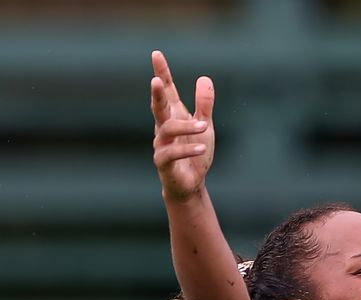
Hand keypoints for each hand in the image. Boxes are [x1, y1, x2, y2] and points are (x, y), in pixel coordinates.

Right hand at [151, 50, 214, 202]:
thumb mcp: (205, 126)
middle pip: (158, 106)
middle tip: (155, 81)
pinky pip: (171, 153)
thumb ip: (204, 105)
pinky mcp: (163, 163)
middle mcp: (164, 127)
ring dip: (185, 126)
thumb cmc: (195, 153)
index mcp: (173, 115)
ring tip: (204, 126)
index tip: (156, 54)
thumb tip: (204, 78)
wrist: (191, 184)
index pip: (167, 91)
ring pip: (167, 129)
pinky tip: (201, 148)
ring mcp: (161, 145)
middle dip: (157, 94)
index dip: (162, 73)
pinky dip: (187, 149)